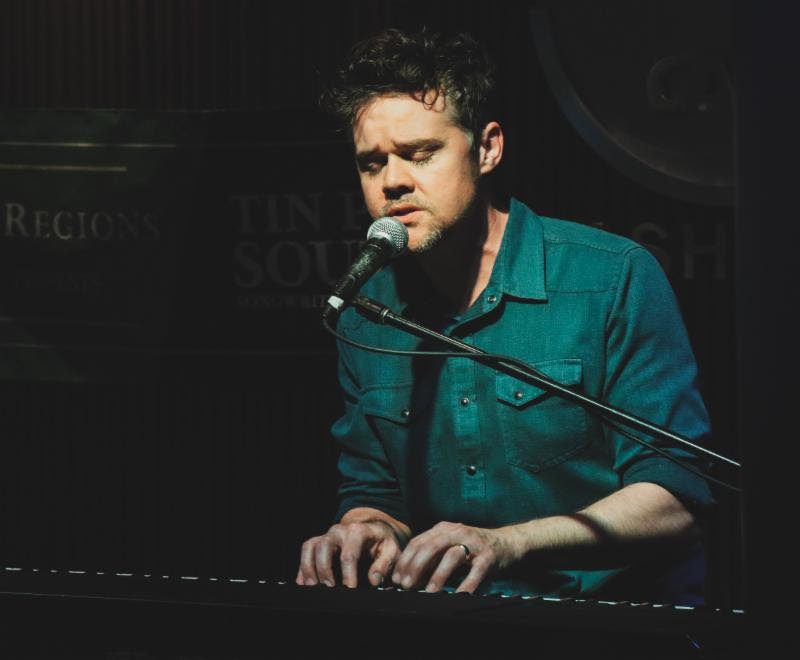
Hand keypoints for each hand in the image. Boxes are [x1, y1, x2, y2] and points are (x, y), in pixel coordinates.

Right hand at [296, 519, 402, 588]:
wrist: (375, 530)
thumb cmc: (383, 542)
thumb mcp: (391, 550)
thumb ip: (384, 564)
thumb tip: (374, 580)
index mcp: (358, 531)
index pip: (349, 553)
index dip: (348, 573)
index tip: (349, 589)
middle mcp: (339, 531)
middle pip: (324, 547)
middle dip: (324, 569)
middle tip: (329, 588)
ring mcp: (327, 535)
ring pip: (311, 547)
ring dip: (308, 567)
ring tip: (312, 587)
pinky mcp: (320, 542)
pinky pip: (306, 550)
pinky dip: (303, 566)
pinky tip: (303, 583)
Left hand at [391, 521, 518, 593]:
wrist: (507, 543)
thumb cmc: (472, 549)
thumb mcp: (450, 545)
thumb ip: (431, 556)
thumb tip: (407, 575)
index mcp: (444, 529)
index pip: (418, 542)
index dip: (405, 560)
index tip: (397, 578)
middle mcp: (457, 532)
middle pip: (431, 547)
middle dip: (416, 567)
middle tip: (407, 585)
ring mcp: (474, 543)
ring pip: (452, 556)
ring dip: (438, 575)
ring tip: (429, 592)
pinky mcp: (488, 557)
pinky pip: (475, 572)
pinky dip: (466, 585)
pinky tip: (457, 596)